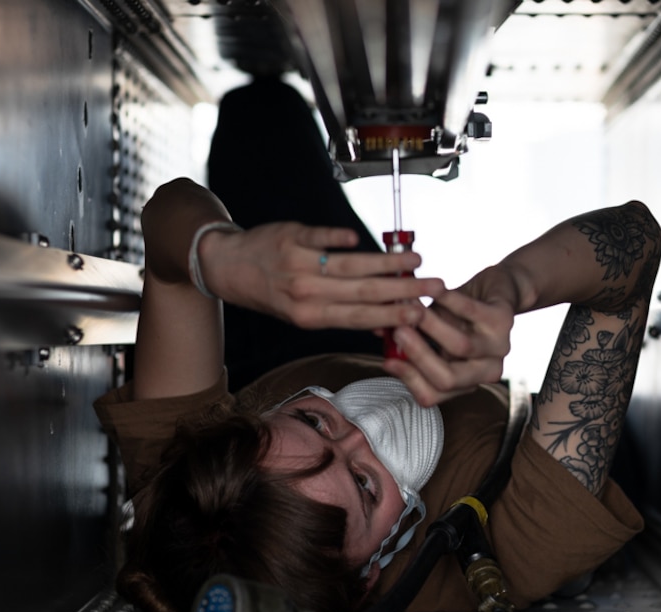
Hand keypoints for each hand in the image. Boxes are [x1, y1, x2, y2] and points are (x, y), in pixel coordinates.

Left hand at [201, 221, 445, 330]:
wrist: (228, 265)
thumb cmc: (271, 292)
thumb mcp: (301, 313)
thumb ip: (341, 314)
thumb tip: (383, 324)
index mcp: (310, 316)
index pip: (360, 317)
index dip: (392, 316)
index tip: (421, 314)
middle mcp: (305, 293)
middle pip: (362, 293)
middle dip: (402, 290)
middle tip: (432, 286)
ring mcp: (298, 264)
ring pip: (348, 266)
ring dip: (383, 263)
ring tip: (414, 259)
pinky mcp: (292, 237)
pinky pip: (319, 237)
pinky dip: (337, 239)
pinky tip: (357, 238)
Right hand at [382, 288, 514, 406]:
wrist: (497, 290)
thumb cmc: (459, 314)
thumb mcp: (432, 332)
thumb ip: (408, 337)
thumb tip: (378, 330)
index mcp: (464, 382)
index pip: (432, 395)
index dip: (408, 380)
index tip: (387, 360)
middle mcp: (484, 371)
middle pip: (447, 379)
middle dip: (417, 355)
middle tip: (397, 332)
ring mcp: (498, 348)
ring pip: (459, 347)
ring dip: (429, 325)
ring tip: (410, 307)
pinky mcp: (504, 320)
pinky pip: (470, 312)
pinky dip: (447, 299)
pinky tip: (433, 288)